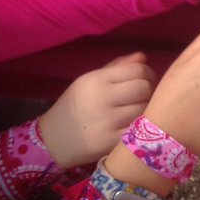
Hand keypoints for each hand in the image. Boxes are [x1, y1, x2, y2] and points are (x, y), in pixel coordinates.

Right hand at [39, 54, 156, 167]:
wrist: (51, 141)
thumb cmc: (74, 106)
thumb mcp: (89, 81)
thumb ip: (117, 67)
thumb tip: (143, 57)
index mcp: (96, 80)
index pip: (137, 70)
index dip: (147, 73)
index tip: (146, 79)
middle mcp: (101, 98)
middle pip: (144, 88)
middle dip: (149, 90)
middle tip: (143, 96)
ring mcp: (106, 122)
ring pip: (145, 109)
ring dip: (146, 108)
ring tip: (138, 109)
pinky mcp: (110, 142)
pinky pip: (138, 129)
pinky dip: (140, 126)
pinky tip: (133, 125)